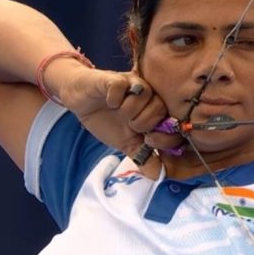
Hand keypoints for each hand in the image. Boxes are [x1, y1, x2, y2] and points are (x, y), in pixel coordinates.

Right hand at [56, 66, 183, 157]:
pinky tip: (109, 101)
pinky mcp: (116, 78)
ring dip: (127, 111)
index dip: (161, 136)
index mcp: (155, 111)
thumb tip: (158, 176)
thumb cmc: (106, 119)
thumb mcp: (126, 143)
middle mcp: (149, 95)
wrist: (81, 101)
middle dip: (141, 123)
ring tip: (117, 110)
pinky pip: (122, 87)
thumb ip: (143, 157)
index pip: (172, 122)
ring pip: (142, 97)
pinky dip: (114, 98)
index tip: (146, 140)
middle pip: (159, 109)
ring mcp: (133, 84)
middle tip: (128, 123)